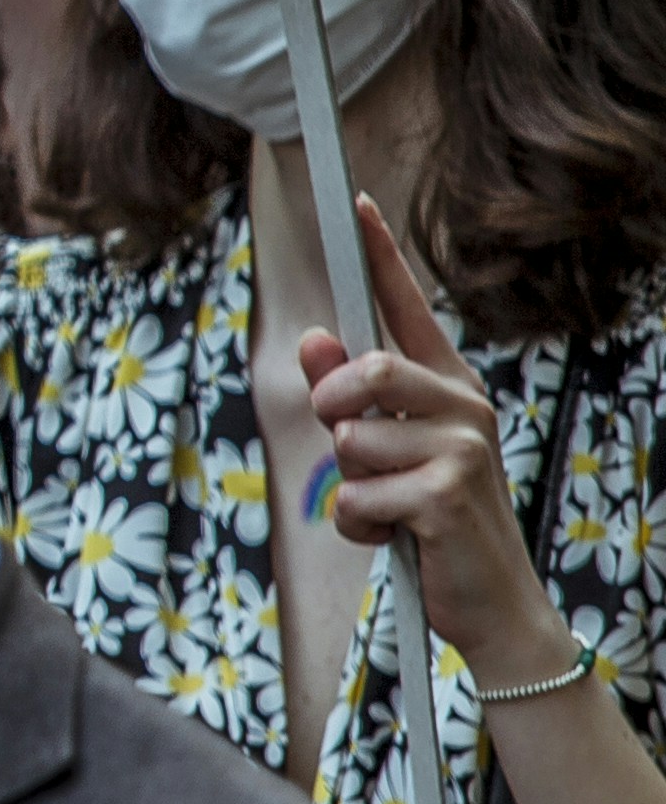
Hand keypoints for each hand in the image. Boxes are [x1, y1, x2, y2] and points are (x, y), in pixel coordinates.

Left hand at [309, 195, 567, 677]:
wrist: (490, 601)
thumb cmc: (431, 519)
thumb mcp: (384, 452)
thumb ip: (346, 397)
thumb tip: (313, 336)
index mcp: (448, 387)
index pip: (408, 308)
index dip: (381, 254)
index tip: (355, 202)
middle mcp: (463, 406)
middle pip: (364, 372)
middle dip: (334, 413)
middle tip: (353, 451)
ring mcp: (460, 449)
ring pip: (348, 443)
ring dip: (350, 486)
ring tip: (390, 506)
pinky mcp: (444, 495)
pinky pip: (355, 498)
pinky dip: (358, 526)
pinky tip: (397, 536)